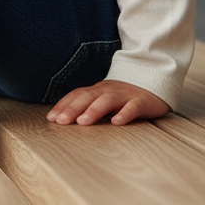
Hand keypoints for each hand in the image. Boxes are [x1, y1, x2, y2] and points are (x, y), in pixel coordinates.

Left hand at [45, 80, 169, 125]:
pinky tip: (117, 122)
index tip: (51, 118)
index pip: (76, 95)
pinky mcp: (142, 101)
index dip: (63, 105)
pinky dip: (125, 113)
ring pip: (107, 100)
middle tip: (61, 122)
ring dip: (94, 110)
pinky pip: (133, 107)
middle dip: (72, 109)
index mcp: (97, 90)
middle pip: (87, 97)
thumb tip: (64, 119)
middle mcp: (108, 90)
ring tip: (83, 122)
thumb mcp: (103, 99)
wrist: (153, 83)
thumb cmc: (123, 96)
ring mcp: (124, 95)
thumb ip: (87, 106)